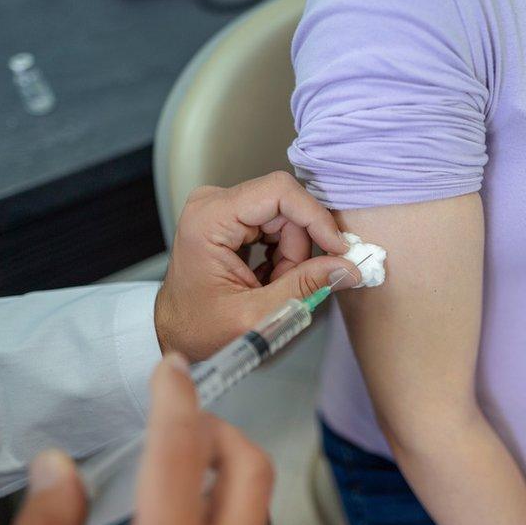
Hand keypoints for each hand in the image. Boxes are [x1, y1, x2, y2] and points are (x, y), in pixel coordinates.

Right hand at [13, 353, 273, 524]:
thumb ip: (49, 523)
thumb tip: (53, 469)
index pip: (179, 454)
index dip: (174, 400)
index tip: (171, 368)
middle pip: (248, 466)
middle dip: (218, 428)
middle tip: (183, 417)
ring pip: (258, 497)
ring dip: (225, 468)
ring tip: (184, 465)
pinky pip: (250, 521)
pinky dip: (227, 502)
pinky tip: (194, 508)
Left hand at [155, 171, 357, 361]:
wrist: (177, 332)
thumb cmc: (201, 329)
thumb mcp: (257, 316)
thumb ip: (305, 288)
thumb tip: (348, 268)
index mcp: (209, 219)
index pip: (279, 191)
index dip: (315, 217)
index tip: (338, 248)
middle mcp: (213, 203)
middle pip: (286, 207)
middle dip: (300, 249)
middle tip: (292, 283)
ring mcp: (222, 207)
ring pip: (287, 218)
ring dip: (292, 256)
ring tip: (274, 285)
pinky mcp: (232, 216)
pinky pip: (278, 224)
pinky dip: (284, 254)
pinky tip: (270, 277)